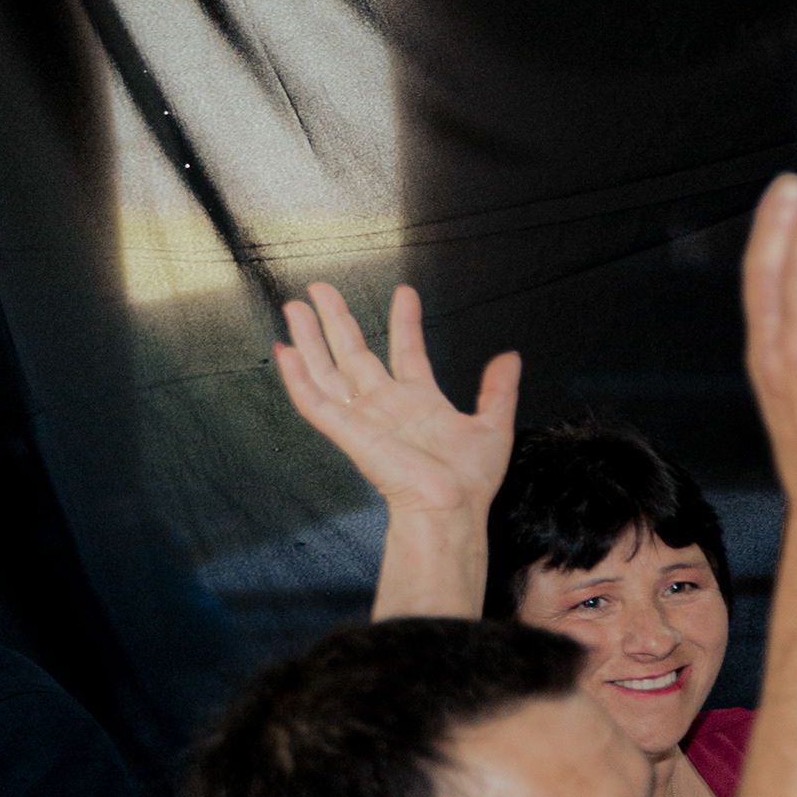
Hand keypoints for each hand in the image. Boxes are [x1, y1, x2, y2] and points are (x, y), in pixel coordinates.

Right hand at [271, 281, 517, 515]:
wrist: (453, 508)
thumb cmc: (470, 481)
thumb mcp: (493, 425)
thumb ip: (498, 390)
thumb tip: (510, 358)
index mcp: (420, 402)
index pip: (406, 350)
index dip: (405, 321)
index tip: (404, 292)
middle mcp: (387, 405)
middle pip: (353, 353)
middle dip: (337, 320)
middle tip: (320, 288)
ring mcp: (364, 416)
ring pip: (327, 370)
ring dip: (310, 338)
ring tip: (295, 306)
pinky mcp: (348, 432)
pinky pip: (315, 403)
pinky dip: (297, 378)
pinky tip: (285, 352)